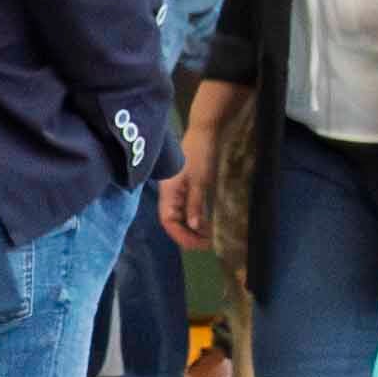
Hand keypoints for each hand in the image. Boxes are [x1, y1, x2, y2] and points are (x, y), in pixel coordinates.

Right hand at [160, 96, 235, 252]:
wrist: (204, 131)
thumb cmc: (200, 154)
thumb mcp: (200, 180)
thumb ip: (195, 204)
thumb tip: (194, 227)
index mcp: (168, 192)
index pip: (168, 221)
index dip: (181, 235)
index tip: (199, 244)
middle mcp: (169, 194)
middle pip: (173, 221)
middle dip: (188, 235)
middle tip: (208, 243)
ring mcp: (177, 191)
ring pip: (180, 216)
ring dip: (193, 228)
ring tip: (209, 236)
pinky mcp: (186, 187)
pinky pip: (187, 207)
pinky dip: (196, 217)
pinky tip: (207, 222)